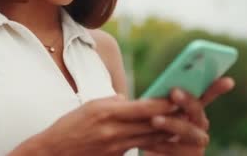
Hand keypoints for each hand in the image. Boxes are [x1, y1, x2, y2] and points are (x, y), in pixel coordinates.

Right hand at [10, 94, 176, 155]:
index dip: (164, 102)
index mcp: (107, 113)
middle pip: (152, 124)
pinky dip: (153, 141)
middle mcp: (115, 131)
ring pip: (150, 137)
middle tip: (191, 108)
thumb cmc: (70, 126)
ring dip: (168, 129)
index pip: (144, 107)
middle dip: (173, 116)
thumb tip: (128, 99)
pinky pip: (140, 147)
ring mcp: (117, 147)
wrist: (55, 153)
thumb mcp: (90, 106)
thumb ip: (113, 102)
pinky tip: (164, 137)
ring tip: (184, 122)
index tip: (179, 95)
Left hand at [142, 77, 235, 155]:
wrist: (152, 153)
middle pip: (197, 112)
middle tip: (174, 92)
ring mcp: (196, 145)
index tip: (229, 81)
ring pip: (189, 132)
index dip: (216, 88)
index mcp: (193, 111)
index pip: (206, 95)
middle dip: (188, 101)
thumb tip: (156, 84)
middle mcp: (199, 127)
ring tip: (155, 120)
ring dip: (172, 124)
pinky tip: (148, 141)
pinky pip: (176, 151)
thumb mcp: (153, 113)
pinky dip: (161, 145)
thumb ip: (159, 101)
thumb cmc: (149, 130)